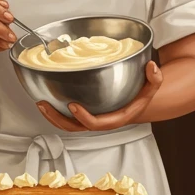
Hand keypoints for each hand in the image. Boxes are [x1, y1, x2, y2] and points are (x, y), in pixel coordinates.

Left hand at [37, 62, 162, 131]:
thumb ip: (155, 78)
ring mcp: (90, 119)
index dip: (83, 117)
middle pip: (75, 128)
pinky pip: (67, 118)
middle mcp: (100, 121)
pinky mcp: (83, 114)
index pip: (96, 123)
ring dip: (52, 117)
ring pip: (67, 125)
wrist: (136, 102)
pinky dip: (55, 111)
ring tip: (40, 103)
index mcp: (115, 118)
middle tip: (45, 104)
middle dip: (58, 119)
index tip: (72, 105)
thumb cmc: (141, 95)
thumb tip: (152, 67)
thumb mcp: (152, 86)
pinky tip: (46, 100)